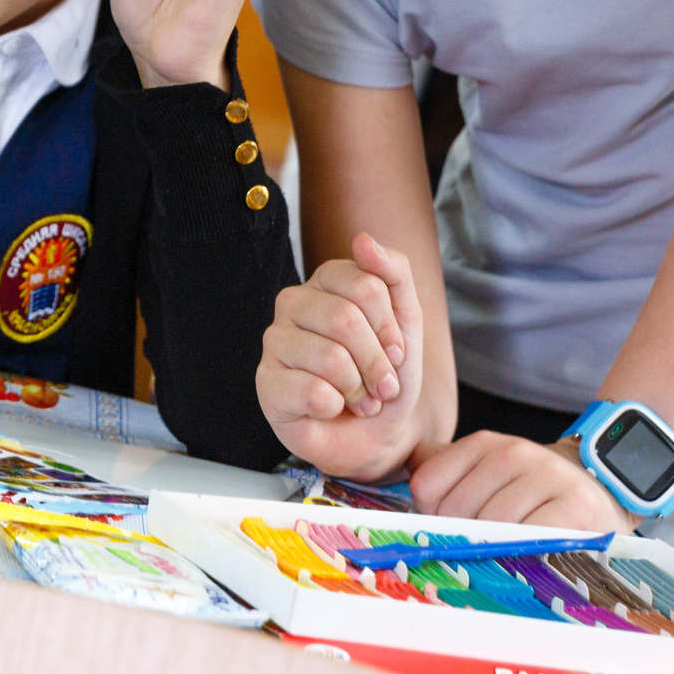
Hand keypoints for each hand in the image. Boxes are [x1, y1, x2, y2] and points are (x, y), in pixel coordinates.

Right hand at [257, 234, 423, 482]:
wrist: (375, 433)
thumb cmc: (385, 373)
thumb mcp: (407, 322)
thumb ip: (393, 274)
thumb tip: (362, 240)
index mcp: (327, 281)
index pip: (366, 285)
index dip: (390, 328)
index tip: (396, 352)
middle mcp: (293, 303)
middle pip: (346, 319)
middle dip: (376, 363)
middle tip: (381, 386)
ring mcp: (275, 342)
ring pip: (330, 358)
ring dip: (358, 390)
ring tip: (359, 400)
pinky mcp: (266, 383)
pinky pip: (311, 392)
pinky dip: (335, 408)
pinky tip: (330, 409)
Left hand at [408, 433, 633, 532]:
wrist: (595, 489)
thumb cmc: (526, 491)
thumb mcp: (482, 471)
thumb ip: (439, 469)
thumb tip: (403, 474)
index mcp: (482, 444)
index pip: (427, 486)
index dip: (431, 517)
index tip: (450, 528)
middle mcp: (513, 452)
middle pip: (457, 511)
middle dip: (462, 538)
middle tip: (480, 548)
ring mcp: (546, 476)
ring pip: (493, 526)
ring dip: (493, 550)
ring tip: (505, 554)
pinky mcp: (575, 505)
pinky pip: (533, 537)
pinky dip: (524, 553)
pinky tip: (528, 555)